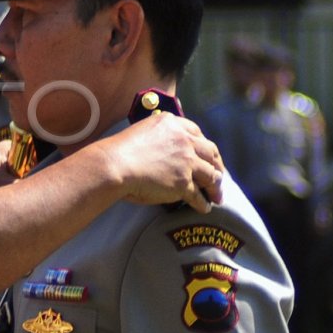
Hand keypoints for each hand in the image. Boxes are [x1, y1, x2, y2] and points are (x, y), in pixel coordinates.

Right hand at [91, 114, 223, 212]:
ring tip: (216, 196)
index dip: (204, 146)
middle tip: (218, 176)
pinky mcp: (183, 183)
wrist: (113, 165)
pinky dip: (203, 203)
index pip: (197, 133)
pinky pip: (198, 196)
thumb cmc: (119, 151)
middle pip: (211, 153)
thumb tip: (163, 148)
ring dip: (215, 187)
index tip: (207, 154)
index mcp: (173, 124)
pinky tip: (204, 208)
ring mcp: (186, 162)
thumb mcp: (142, 131)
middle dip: (217, 166)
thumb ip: (159, 135)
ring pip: (210, 175)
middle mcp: (184, 140)